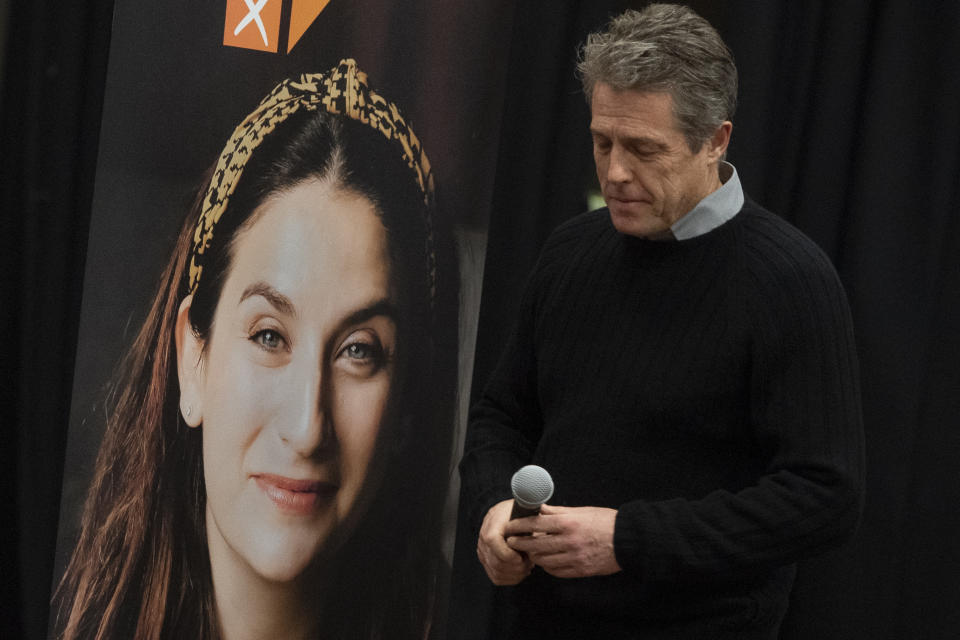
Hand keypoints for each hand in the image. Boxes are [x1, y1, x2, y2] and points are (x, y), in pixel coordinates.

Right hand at [477, 499, 533, 584]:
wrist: (510, 514)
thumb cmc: (523, 513)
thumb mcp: (528, 512)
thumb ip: (531, 522)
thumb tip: (541, 530)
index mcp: (493, 521)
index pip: (492, 540)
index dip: (507, 553)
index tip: (522, 557)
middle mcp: (483, 537)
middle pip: (496, 562)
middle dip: (517, 567)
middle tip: (530, 561)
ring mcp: (483, 550)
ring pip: (497, 572)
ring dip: (516, 573)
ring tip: (528, 564)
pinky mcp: (486, 561)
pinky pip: (497, 577)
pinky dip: (512, 577)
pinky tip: (521, 569)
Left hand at [504, 504, 621, 578]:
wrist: (628, 540)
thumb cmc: (605, 522)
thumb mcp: (582, 511)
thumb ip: (559, 512)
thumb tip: (540, 508)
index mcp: (569, 523)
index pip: (536, 524)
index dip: (519, 526)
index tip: (510, 527)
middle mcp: (569, 541)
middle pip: (535, 545)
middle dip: (519, 543)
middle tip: (511, 541)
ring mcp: (574, 558)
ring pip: (543, 560)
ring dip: (533, 556)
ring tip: (528, 551)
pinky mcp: (580, 570)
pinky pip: (556, 571)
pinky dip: (547, 566)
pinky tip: (545, 561)